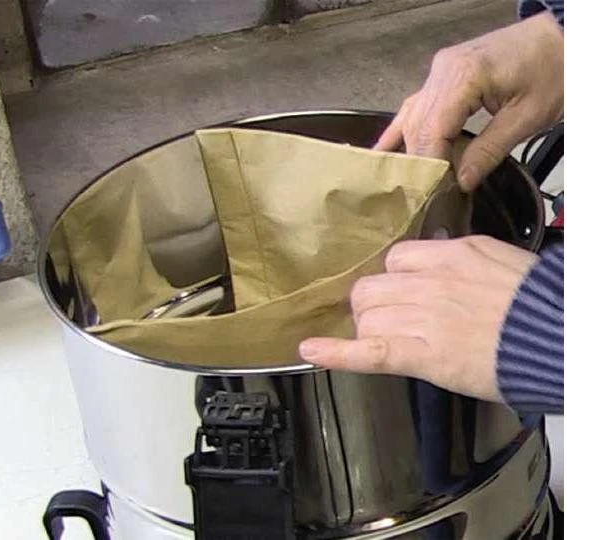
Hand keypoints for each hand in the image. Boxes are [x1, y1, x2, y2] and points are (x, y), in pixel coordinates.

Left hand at [298, 236, 536, 402]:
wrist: (560, 339)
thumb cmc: (538, 307)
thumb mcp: (497, 261)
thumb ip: (458, 256)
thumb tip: (434, 251)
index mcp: (451, 255)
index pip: (394, 259)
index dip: (391, 280)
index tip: (393, 291)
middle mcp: (430, 282)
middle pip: (371, 288)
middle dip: (373, 305)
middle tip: (389, 320)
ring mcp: (423, 318)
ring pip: (366, 317)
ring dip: (368, 330)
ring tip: (387, 340)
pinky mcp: (422, 355)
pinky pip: (368, 351)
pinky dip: (335, 353)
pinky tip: (312, 350)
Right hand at [375, 12, 562, 190]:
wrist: (562, 35)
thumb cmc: (553, 68)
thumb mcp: (528, 117)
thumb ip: (490, 150)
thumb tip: (461, 181)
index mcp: (465, 76)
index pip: (433, 130)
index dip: (429, 163)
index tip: (431, 191)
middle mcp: (443, 71)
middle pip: (418, 126)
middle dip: (419, 160)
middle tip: (423, 193)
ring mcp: (440, 71)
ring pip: (412, 117)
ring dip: (411, 149)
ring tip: (408, 180)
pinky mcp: (443, 74)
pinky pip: (416, 106)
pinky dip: (404, 129)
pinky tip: (385, 150)